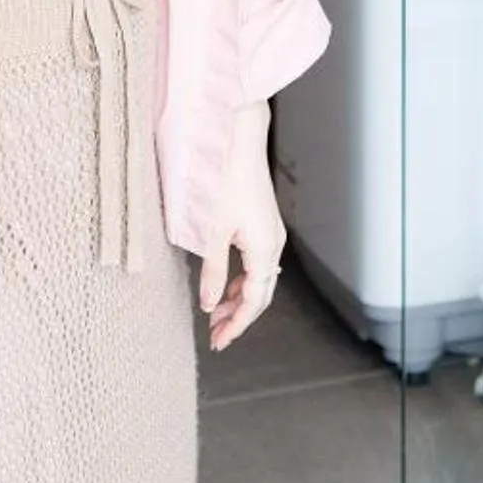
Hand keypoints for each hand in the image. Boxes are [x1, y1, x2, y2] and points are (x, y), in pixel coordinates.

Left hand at [196, 103, 284, 351]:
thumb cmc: (224, 179)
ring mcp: (270, 232)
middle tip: (217, 336)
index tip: (219, 342)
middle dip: (239, 317)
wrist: (238, 140)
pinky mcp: (262, 223)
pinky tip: (224, 283)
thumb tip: (209, 304)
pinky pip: (257, 262)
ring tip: (215, 313)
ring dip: (239, 298)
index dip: (237, 325)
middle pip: (261, 293)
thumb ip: (211, 272)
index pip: (254, 301)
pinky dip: (241, 279)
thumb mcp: (211, 231)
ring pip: (260, 278)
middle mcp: (273, 243)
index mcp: (264, 249)